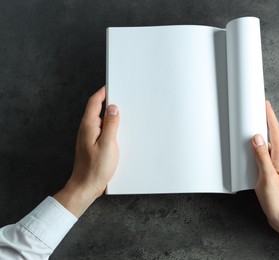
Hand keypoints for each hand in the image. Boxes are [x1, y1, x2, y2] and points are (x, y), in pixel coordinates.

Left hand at [54, 87, 119, 217]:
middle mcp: (87, 129)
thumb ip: (111, 125)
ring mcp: (89, 138)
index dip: (103, 92)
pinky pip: (103, 130)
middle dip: (109, 102)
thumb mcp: (108, 144)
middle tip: (123, 97)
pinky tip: (120, 131)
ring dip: (111, 115)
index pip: (94, 102)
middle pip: (97, 110)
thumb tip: (113, 107)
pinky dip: (111, 126)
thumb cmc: (96, 168)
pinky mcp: (93, 145)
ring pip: (101, 120)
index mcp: (89, 126)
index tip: (112, 85)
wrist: (86, 186)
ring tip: (125, 113)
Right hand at [252, 101, 278, 250]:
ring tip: (253, 123)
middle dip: (266, 120)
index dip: (270, 116)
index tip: (265, 103)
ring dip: (261, 132)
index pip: (275, 131)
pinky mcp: (271, 172)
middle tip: (258, 108)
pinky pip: (263, 154)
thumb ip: (261, 157)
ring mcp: (276, 165)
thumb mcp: (267, 178)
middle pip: (272, 134)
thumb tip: (256, 138)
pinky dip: (257, 147)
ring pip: (267, 143)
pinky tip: (251, 148)